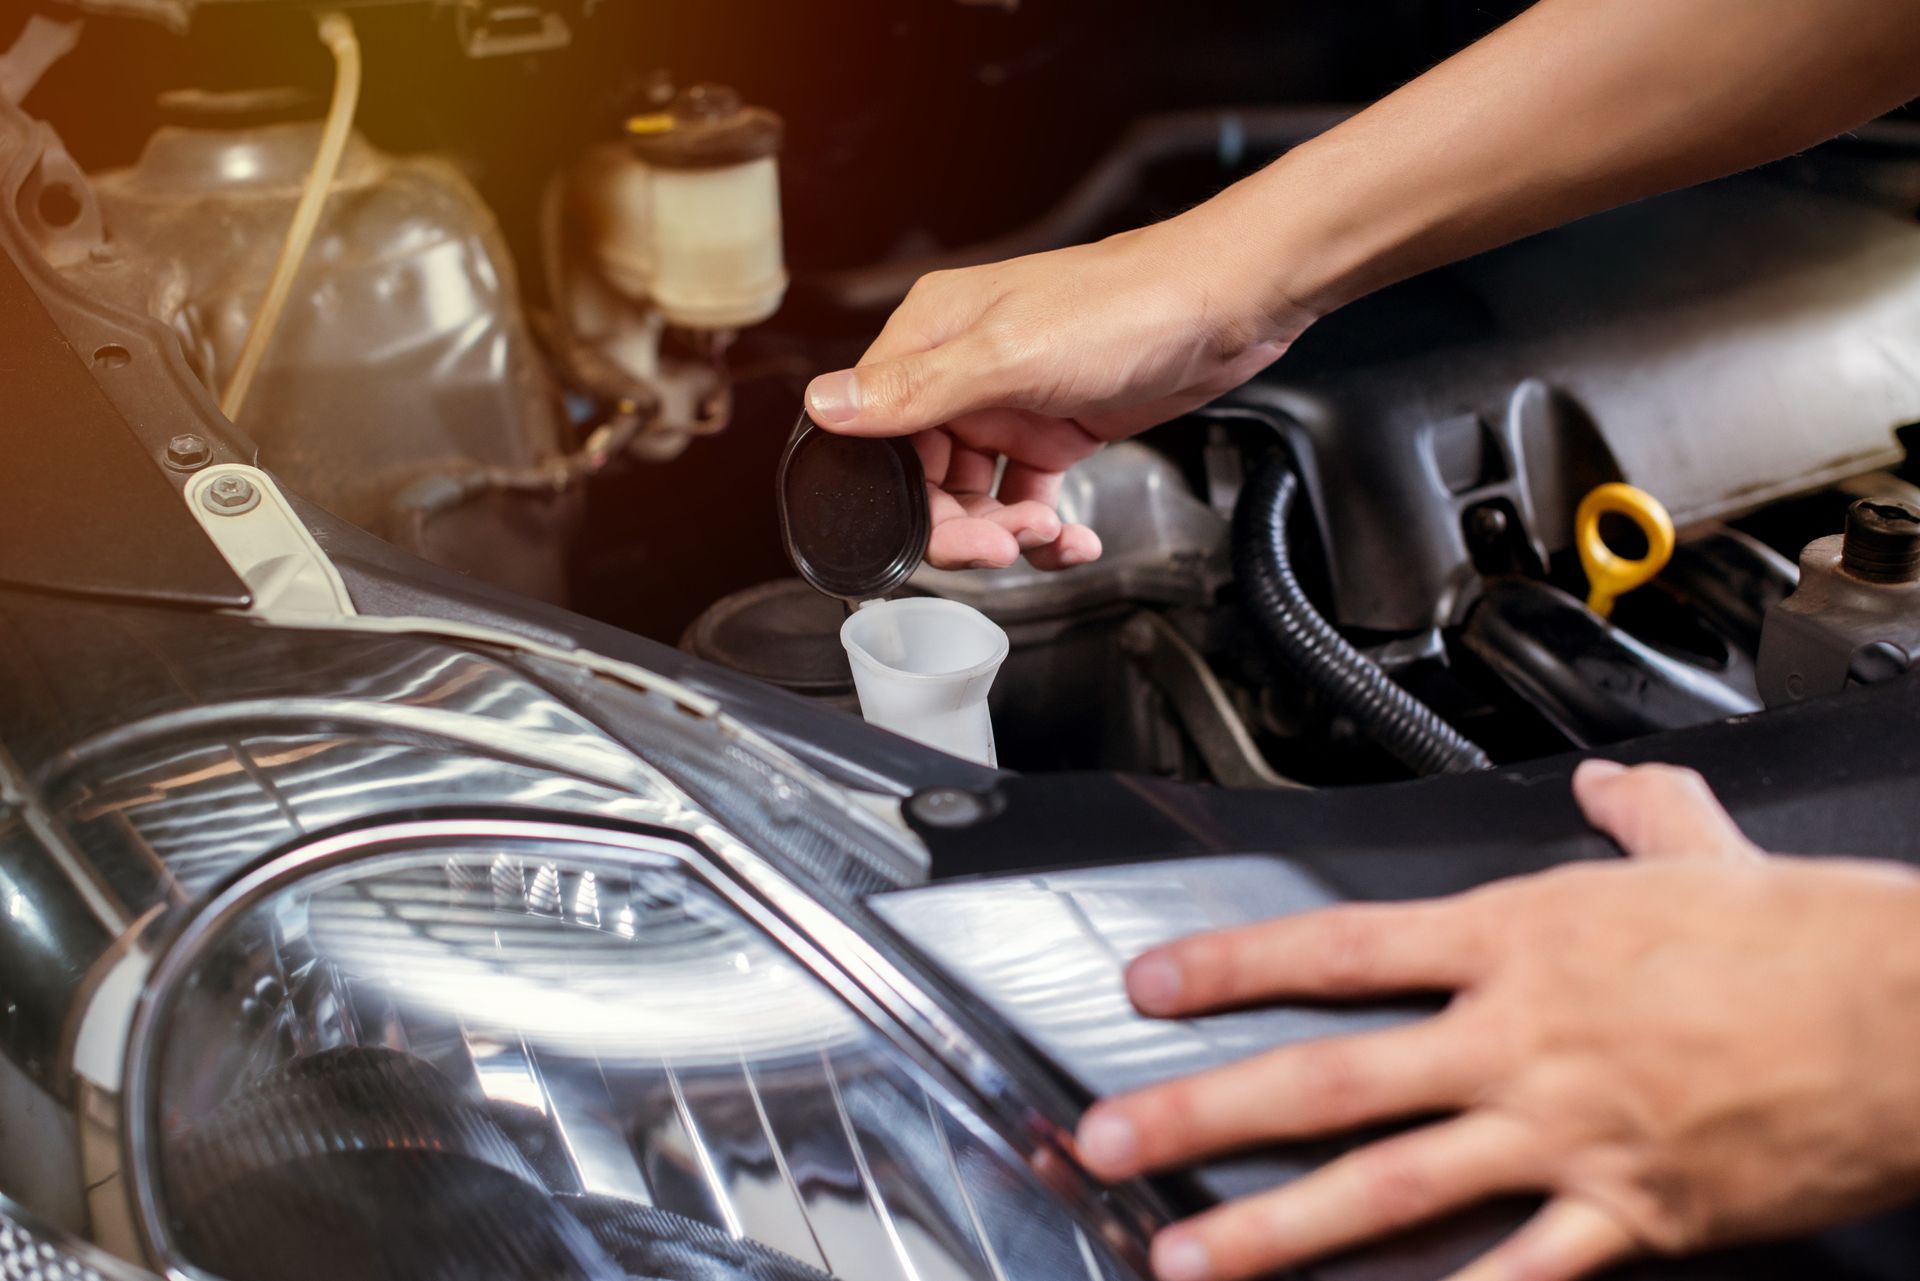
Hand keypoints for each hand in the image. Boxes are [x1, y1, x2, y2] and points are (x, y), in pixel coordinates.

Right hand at [803, 217, 1307, 570]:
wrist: (1228, 303)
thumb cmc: (1130, 305)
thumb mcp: (1009, 355)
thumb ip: (915, 391)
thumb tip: (826, 406)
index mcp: (933, 334)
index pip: (876, 431)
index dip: (900, 494)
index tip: (933, 531)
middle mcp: (962, 367)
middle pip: (924, 475)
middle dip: (958, 525)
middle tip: (999, 548)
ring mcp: (1010, 401)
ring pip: (974, 494)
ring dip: (1004, 533)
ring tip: (1042, 539)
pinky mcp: (1055, 428)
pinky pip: (1025, 496)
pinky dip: (1042, 529)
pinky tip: (1068, 541)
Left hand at [1075, 761, 1919, 1280]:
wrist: (1908, 1015)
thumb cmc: (1802, 935)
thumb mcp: (1703, 847)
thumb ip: (1636, 813)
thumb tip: (1609, 786)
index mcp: (1521, 938)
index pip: (1338, 948)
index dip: (1230, 967)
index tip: (1148, 988)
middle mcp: (1518, 1037)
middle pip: (1327, 1078)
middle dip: (1204, 1111)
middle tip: (1111, 1139)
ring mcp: (1564, 1131)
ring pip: (1389, 1188)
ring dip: (1277, 1228)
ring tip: (1187, 1257)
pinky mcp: (1627, 1213)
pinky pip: (1518, 1275)